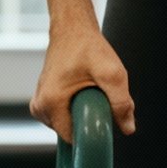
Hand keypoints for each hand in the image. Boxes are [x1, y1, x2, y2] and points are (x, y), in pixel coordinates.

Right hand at [30, 23, 133, 141]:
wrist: (72, 28)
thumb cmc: (88, 47)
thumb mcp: (112, 73)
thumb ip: (121, 102)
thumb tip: (127, 129)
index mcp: (50, 102)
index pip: (72, 138)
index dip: (92, 132)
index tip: (104, 116)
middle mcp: (39, 105)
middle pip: (69, 131)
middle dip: (88, 119)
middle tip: (98, 95)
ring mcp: (38, 103)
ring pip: (66, 124)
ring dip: (82, 113)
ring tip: (89, 90)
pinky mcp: (42, 99)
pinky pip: (62, 115)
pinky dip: (75, 108)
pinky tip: (81, 90)